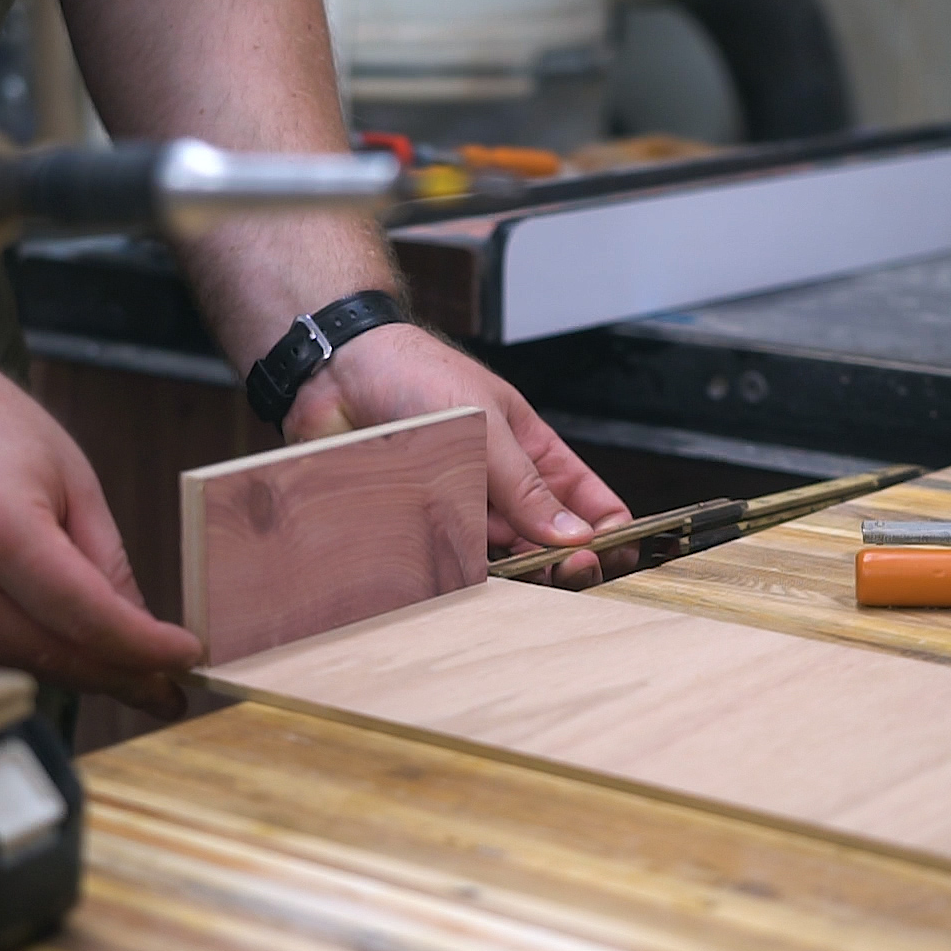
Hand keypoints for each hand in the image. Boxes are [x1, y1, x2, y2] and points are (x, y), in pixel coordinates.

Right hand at [0, 322, 202, 717]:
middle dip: (117, 677)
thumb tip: (139, 627)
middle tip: (163, 690)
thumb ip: (106, 560)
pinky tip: (59, 644)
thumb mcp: (69, 476)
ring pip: (12, 664)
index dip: (144, 649)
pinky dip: (24, 652)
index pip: (87, 619)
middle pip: (49, 656)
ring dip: (73, 672)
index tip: (187, 658)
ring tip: (125, 672)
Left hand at [281, 323, 632, 586]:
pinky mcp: (426, 528)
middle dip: (569, 563)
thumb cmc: (416, 375)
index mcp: (535, 456)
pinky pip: (455, 564)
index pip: (592, 504)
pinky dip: (469, 575)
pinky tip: (478, 577)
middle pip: (554, 544)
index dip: (611, 534)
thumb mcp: (488, 423)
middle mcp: (504, 490)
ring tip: (528, 575)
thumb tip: (576, 534)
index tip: (611, 557)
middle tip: (571, 571)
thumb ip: (527, 484)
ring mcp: (466, 511)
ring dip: (522, 575)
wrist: (339, 373)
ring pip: (508, 562)